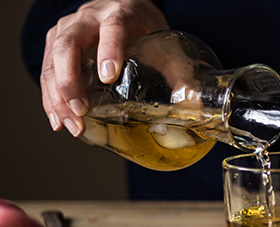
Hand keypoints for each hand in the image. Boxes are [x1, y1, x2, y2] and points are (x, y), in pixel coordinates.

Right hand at [41, 0, 168, 135]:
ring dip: (57, 95)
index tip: (108, 76)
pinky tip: (58, 120)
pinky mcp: (56, 42)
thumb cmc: (145, 29)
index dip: (109, 50)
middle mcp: (89, 18)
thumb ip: (179, 73)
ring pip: (52, 58)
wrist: (126, 8)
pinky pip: (46, 68)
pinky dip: (50, 97)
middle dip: (70, 80)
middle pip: (69, 44)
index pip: (113, 28)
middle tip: (81, 110)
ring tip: (71, 124)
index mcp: (120, 14)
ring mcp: (68, 28)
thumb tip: (194, 101)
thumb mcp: (165, 45)